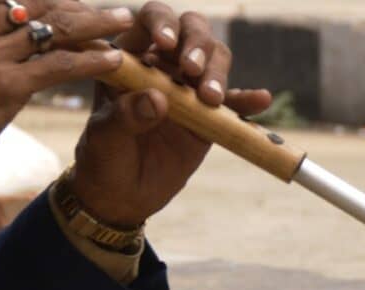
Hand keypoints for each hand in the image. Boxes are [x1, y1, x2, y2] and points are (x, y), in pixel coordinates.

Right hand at [0, 0, 134, 186]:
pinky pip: (61, 65)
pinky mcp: (5, 85)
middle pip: (40, 4)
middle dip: (81, 6)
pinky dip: (93, 61)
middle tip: (113, 12)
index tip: (76, 3)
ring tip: (123, 22)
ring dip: (97, 23)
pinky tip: (116, 61)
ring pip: (57, 28)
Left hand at [69, 2, 272, 228]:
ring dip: (218, 72)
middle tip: (192, 71)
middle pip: (191, 31)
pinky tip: (261, 99)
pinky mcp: (210, 116)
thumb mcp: (104, 137)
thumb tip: (156, 99)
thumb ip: (125, 115)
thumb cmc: (103, 158)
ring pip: (215, 60)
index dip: (162, 22)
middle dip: (197, 44)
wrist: (123, 194)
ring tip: (212, 99)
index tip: (165, 43)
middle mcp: (164, 65)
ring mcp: (190, 89)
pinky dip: (247, 100)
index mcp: (132, 57)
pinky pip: (234, 103)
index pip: (150, 20)